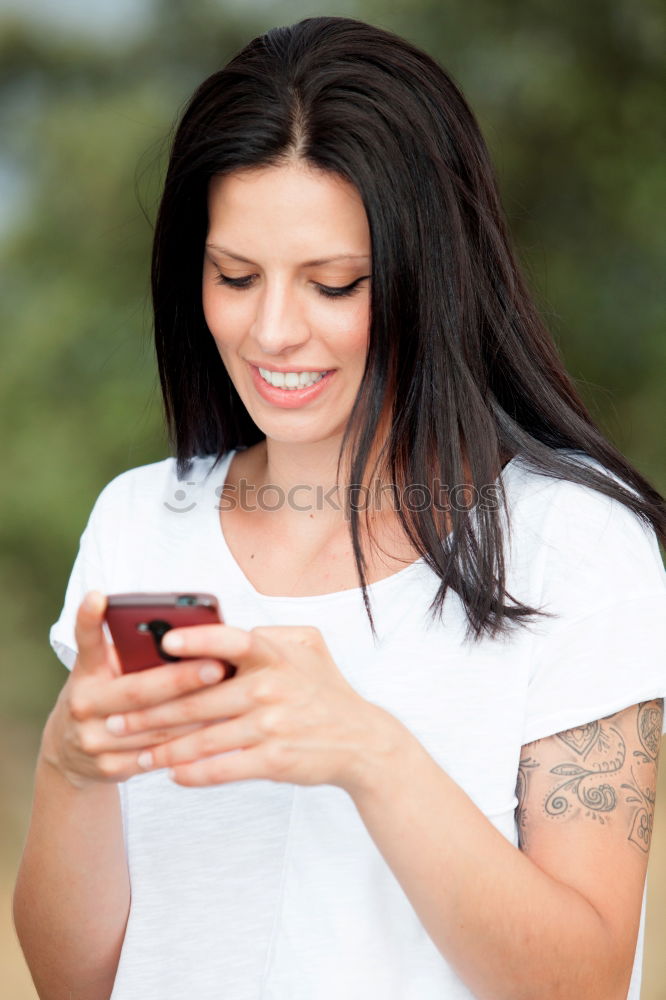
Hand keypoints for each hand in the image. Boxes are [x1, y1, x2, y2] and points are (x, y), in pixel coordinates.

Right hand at [41, 591, 229, 789]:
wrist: (70, 753)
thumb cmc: (103, 695)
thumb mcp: (103, 670)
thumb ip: (128, 651)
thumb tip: (180, 629)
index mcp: (85, 674)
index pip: (86, 642)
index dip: (89, 619)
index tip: (99, 596)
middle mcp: (83, 705)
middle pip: (137, 691)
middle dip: (180, 679)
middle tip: (217, 666)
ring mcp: (94, 741)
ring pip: (154, 728)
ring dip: (196, 714)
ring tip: (230, 697)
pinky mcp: (109, 768)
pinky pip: (157, 756)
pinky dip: (189, 743)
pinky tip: (217, 730)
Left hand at [103, 622, 402, 793]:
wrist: (362, 742)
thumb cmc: (325, 691)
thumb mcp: (309, 648)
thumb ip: (271, 634)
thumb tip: (231, 627)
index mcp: (275, 656)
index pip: (233, 641)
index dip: (199, 640)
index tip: (164, 642)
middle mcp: (271, 688)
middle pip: (200, 700)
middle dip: (151, 712)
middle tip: (116, 720)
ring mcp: (272, 727)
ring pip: (204, 739)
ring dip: (164, 749)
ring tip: (136, 754)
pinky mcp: (274, 761)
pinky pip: (223, 768)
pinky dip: (194, 774)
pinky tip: (172, 775)